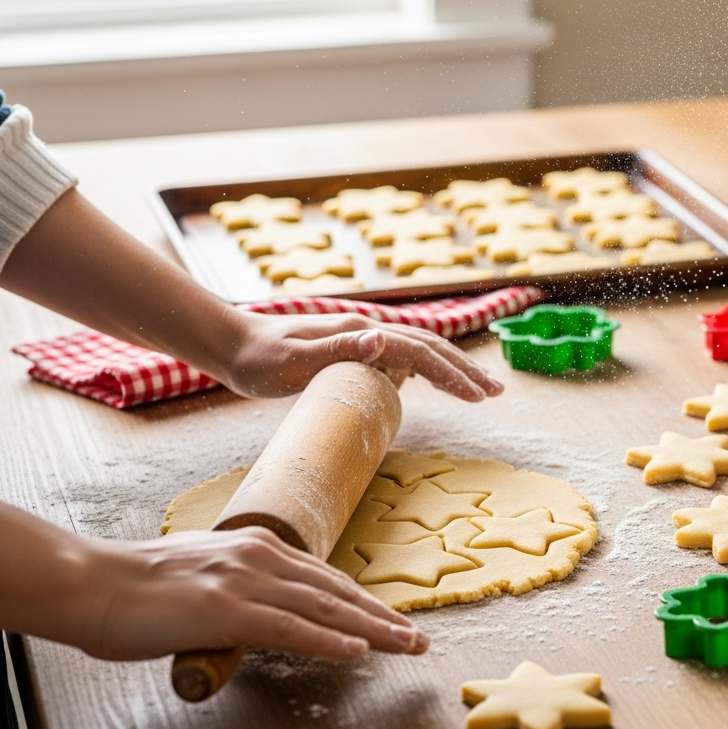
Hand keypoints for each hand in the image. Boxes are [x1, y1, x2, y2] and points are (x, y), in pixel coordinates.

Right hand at [75, 527, 427, 661]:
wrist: (89, 583)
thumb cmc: (137, 589)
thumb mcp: (203, 578)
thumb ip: (239, 589)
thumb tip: (261, 612)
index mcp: (255, 547)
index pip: (324, 579)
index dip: (363, 602)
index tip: (392, 620)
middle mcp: (259, 556)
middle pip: (336, 592)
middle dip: (382, 616)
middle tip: (417, 636)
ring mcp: (244, 580)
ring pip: (325, 608)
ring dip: (373, 629)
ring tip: (406, 644)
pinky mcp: (225, 608)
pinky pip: (290, 628)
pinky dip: (328, 640)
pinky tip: (357, 651)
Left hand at [219, 310, 502, 399]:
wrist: (231, 345)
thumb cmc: (258, 359)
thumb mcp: (291, 360)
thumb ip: (335, 350)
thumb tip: (382, 339)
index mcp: (359, 333)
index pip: (418, 351)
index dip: (451, 374)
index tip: (478, 397)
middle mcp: (367, 331)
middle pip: (429, 347)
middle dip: (465, 370)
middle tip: (496, 394)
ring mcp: (362, 339)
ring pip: (420, 350)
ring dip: (452, 369)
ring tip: (479, 391)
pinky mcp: (354, 350)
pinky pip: (401, 358)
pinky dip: (427, 370)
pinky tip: (434, 383)